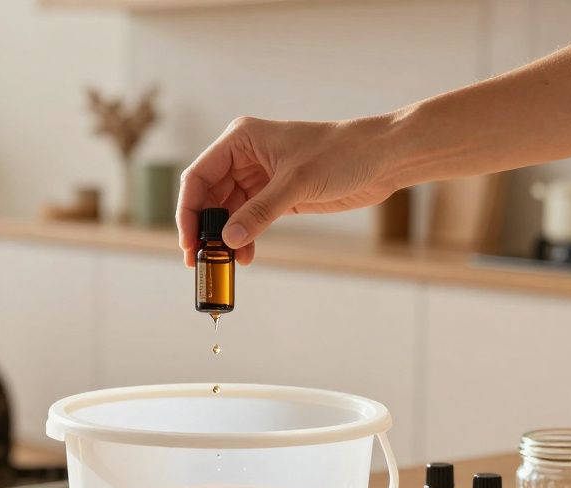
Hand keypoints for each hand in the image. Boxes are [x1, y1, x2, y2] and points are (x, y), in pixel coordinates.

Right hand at [176, 115, 398, 266]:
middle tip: (201, 260)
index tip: (188, 242)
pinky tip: (245, 256)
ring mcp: (258, 177)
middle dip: (204, 229)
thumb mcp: (297, 183)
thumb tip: (229, 241)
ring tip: (224, 263)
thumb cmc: (341, 154)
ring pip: (227, 212)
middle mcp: (244, 157)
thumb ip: (260, 212)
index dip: (188, 211)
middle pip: (208, 197)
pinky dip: (243, 239)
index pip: (198, 177)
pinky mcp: (275, 195)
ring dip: (224, 238)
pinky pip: (248, 220)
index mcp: (241, 140)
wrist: (381, 158)